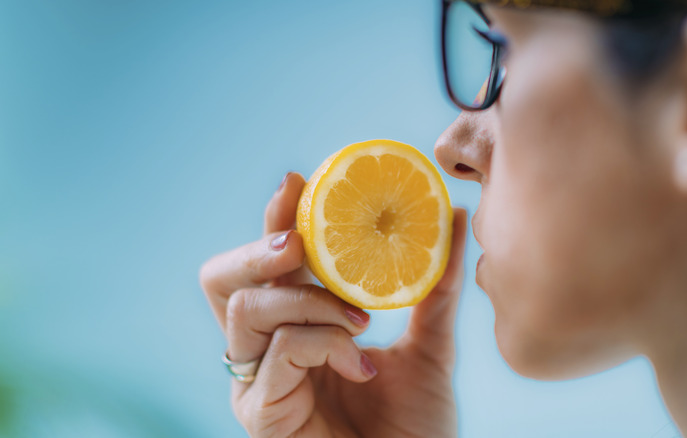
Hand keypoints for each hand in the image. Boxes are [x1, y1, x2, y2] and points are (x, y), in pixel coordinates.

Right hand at [200, 172, 467, 437]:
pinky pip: (279, 352)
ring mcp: (255, 383)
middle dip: (259, 248)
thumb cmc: (415, 426)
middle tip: (301, 244)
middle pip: (221, 280)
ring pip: (245, 309)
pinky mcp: (259, 414)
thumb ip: (435, 288)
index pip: (267, 265)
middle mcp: (263, 351)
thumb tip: (454, 218)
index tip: (298, 180)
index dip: (273, 219)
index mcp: (292, 329)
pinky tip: (362, 363)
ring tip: (357, 318)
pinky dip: (325, 343)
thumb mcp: (430, 346)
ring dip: (309, 300)